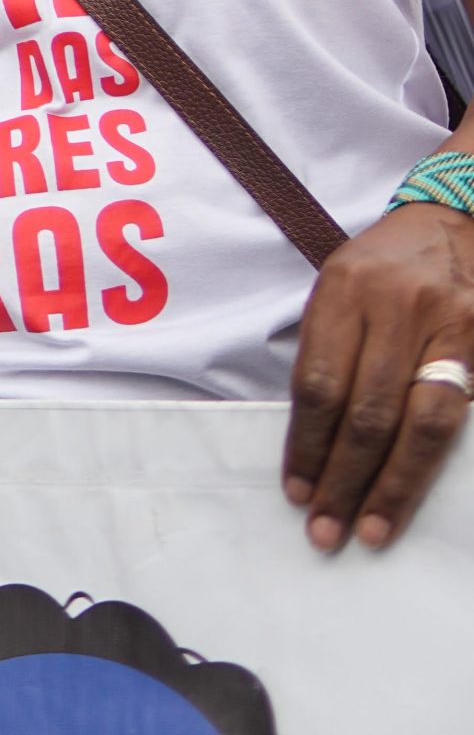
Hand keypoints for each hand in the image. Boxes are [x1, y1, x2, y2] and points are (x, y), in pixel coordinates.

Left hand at [283, 203, 473, 550]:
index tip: (296, 491)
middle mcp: (396, 304)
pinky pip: (457, 416)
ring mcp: (448, 325)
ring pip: (419, 424)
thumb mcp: (341, 286)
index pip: (319, 383)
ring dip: (391, 486)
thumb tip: (313, 441)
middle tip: (326, 529)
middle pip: (366, 411)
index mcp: (345, 286)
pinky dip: (431, 461)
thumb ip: (329, 351)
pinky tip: (414, 494)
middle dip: (343, 478)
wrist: (455, 222)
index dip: (306, 445)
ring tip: (371, 530)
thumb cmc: (386, 265)